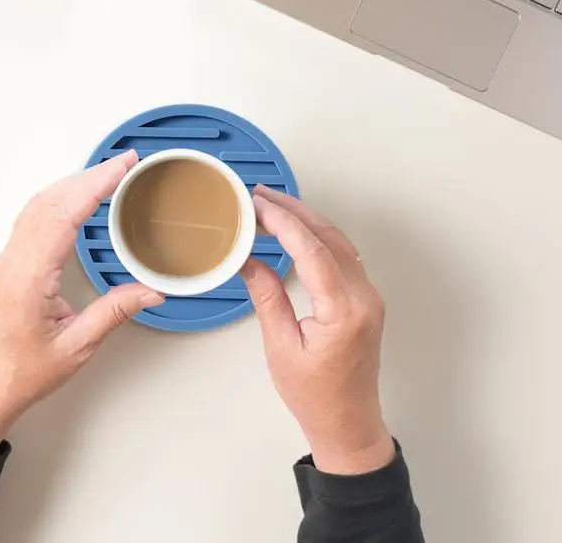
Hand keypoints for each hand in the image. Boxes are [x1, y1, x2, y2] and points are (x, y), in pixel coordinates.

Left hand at [0, 151, 163, 456]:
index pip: (63, 215)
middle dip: (89, 176)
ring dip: (73, 183)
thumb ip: (114, 313)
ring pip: (39, 204)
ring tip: (107, 173)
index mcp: (29, 277)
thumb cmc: (22, 371)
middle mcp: (14, 260)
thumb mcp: (76, 347)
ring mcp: (8, 258)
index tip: (121, 167)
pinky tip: (76, 197)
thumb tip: (150, 291)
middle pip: (50, 200)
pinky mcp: (10, 262)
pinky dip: (60, 197)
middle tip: (124, 162)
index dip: (94, 185)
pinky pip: (33, 216)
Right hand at [241, 185, 393, 475]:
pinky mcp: (365, 298)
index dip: (284, 223)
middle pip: (329, 238)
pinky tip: (296, 229)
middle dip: (294, 211)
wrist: (349, 423)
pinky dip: (318, 236)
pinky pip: (343, 255)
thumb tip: (248, 259)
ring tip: (273, 204)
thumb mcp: (281, 346)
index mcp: (344, 311)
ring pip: (339, 242)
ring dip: (307, 219)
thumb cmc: (314, 395)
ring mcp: (369, 296)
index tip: (257, 206)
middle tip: (260, 195)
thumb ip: (267, 297)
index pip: (313, 251)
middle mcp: (364, 297)